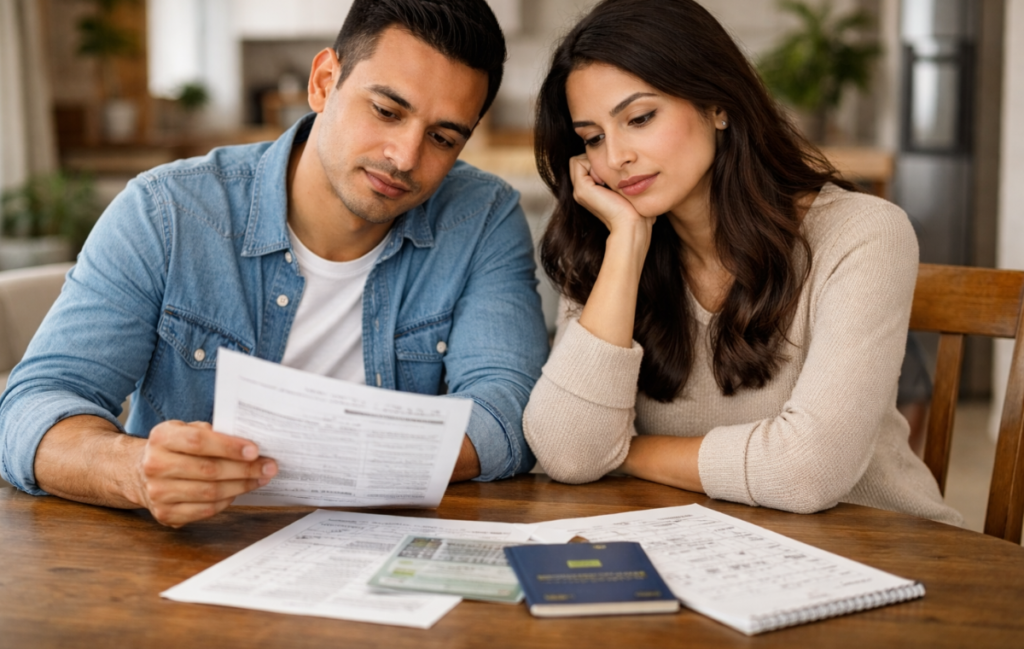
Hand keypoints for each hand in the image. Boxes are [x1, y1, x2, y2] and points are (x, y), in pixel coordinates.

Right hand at [135, 421, 277, 527]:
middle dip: (244, 469)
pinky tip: (239, 491)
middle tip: (268, 466)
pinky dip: (227, 501)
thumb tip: (249, 445)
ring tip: (260, 478)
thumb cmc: (175, 448)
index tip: (255, 450)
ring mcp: (158, 492)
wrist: (140, 473)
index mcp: (161, 438)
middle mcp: (155, 465)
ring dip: (241, 486)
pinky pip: (205, 510)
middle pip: (208, 470)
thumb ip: (212, 432)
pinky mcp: (165, 513)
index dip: (230, 447)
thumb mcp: (186, 429)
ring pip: (210, 492)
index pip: (199, 441)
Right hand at [569, 154, 651, 234]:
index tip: (612, 175)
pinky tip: (604, 179)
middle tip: (609, 174)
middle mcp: (580, 191)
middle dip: (594, 160)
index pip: (585, 163)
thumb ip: (616, 175)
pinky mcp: (582, 189)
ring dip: (593, 162)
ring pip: (578, 160)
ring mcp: (579, 191)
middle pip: (580, 160)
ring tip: (607, 177)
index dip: (597, 161)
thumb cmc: (632, 208)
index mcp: (589, 191)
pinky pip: (578, 162)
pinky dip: (592, 164)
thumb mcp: (622, 187)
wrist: (629, 223)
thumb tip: (618, 163)